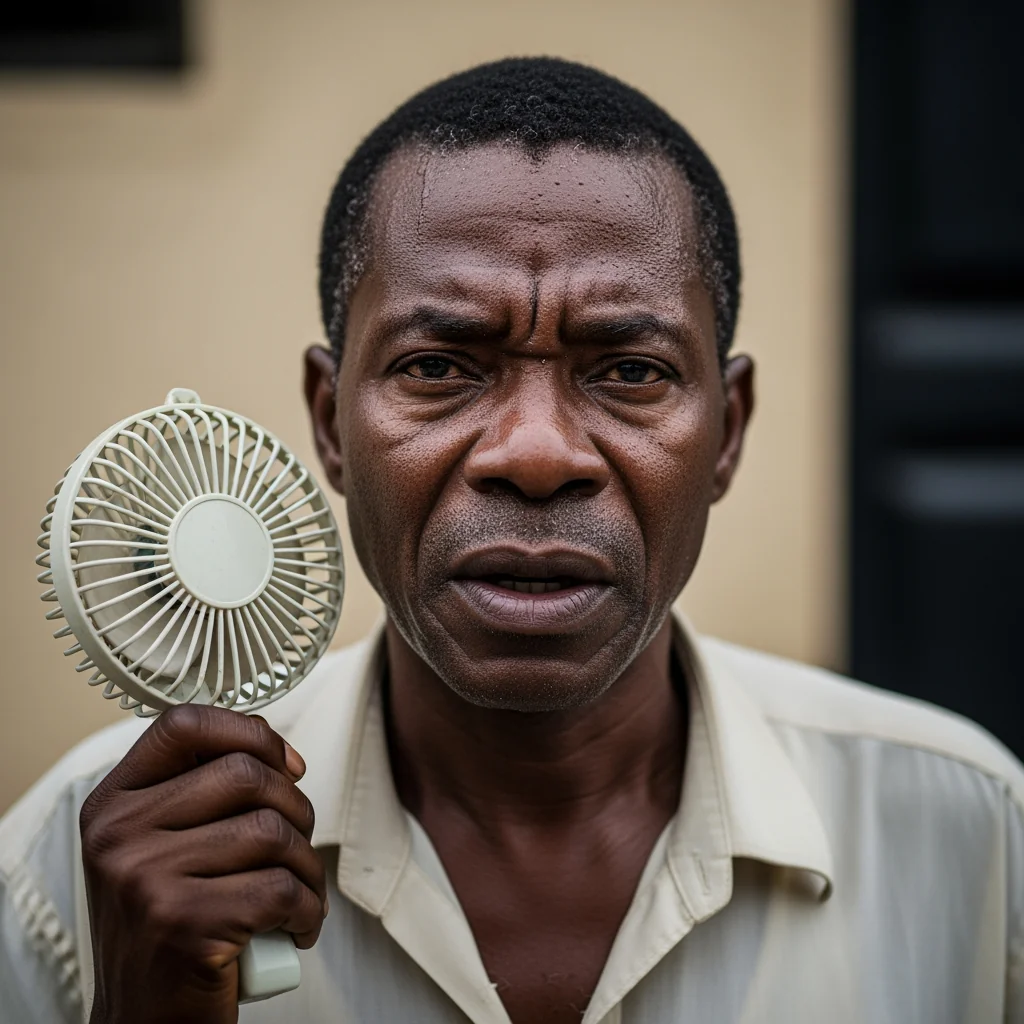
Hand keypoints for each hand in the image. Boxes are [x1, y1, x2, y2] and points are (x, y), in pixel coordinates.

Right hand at [80, 705, 326, 1023]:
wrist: (146, 1021)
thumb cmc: (172, 925)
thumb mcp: (161, 847)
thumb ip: (200, 790)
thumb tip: (278, 753)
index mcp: (113, 803)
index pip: (185, 724)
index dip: (249, 732)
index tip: (285, 765)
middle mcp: (119, 835)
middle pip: (246, 774)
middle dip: (296, 808)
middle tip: (296, 847)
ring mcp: (146, 880)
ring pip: (273, 832)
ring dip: (308, 867)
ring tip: (298, 893)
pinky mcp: (184, 925)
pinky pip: (282, 889)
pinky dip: (308, 909)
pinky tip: (294, 927)